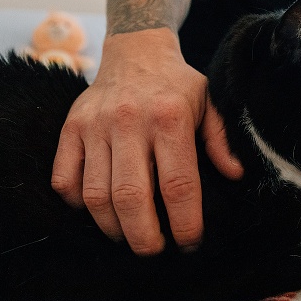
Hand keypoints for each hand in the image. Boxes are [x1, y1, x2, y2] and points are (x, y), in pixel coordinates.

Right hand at [51, 28, 243, 254]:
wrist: (136, 51)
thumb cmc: (176, 85)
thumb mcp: (210, 103)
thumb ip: (221, 140)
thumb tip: (235, 175)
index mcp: (170, 117)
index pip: (178, 184)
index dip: (184, 223)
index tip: (190, 243)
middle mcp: (129, 121)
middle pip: (131, 197)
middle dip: (144, 237)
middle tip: (154, 250)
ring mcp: (95, 125)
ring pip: (95, 195)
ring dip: (112, 228)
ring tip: (129, 235)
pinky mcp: (70, 128)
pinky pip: (65, 179)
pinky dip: (78, 205)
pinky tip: (99, 209)